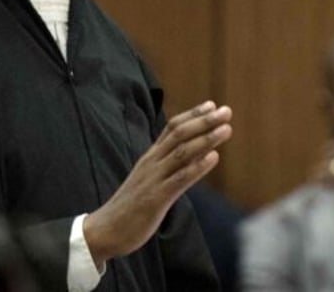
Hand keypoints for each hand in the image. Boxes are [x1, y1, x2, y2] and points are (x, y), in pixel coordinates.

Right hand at [83, 101, 232, 266]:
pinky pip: (179, 179)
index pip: (172, 128)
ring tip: (226, 129)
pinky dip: (197, 167)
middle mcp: (152, 162)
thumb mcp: (149, 179)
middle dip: (204, 121)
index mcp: (150, 157)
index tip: (212, 104)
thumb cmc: (131, 206)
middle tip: (226, 111)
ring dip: (206, 139)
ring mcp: (153, 178)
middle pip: (179, 134)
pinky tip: (213, 158)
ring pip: (182, 152)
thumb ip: (168, 166)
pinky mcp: (155, 198)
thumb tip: (195, 156)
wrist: (107, 228)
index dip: (192, 115)